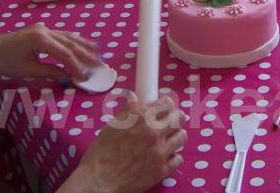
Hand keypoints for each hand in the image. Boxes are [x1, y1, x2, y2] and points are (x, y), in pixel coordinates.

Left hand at [0, 24, 99, 80]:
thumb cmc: (5, 63)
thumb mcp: (29, 71)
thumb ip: (51, 72)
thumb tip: (70, 77)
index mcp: (40, 39)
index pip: (64, 54)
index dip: (77, 66)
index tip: (85, 76)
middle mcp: (44, 30)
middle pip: (69, 43)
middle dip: (85, 54)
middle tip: (99, 63)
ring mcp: (43, 29)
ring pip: (67, 37)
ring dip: (82, 45)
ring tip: (97, 51)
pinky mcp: (40, 31)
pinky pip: (61, 36)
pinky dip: (72, 41)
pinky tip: (82, 44)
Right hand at [68, 94, 185, 192]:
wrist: (98, 182)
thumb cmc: (100, 154)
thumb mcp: (111, 126)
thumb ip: (127, 111)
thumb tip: (133, 97)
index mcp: (141, 118)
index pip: (166, 103)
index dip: (165, 105)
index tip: (164, 108)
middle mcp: (154, 132)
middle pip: (179, 117)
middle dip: (175, 118)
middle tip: (169, 123)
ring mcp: (160, 152)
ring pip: (182, 137)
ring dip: (176, 136)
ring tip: (168, 140)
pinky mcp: (162, 170)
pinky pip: (178, 158)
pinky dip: (173, 157)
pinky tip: (165, 157)